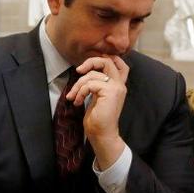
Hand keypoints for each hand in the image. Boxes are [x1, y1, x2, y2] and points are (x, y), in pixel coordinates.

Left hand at [67, 55, 128, 169]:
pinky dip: (81, 91)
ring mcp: (116, 88)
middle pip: (108, 61)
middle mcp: (120, 84)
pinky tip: (78, 101)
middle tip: (78, 71)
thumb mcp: (96, 96)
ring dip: (79, 84)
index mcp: (118, 85)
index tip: (89, 66)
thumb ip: (96, 84)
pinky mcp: (110, 92)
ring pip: (93, 74)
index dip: (106, 58)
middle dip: (90, 62)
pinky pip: (90, 84)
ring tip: (74, 97)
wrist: (102, 134)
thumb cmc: (97, 118)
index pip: (120, 64)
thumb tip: (84, 71)